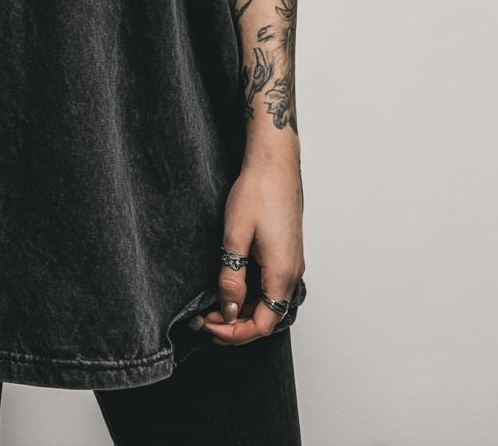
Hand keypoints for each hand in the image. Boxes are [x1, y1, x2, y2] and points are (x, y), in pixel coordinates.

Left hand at [198, 155, 304, 345]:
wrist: (274, 164)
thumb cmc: (257, 192)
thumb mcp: (235, 236)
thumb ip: (232, 277)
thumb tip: (229, 310)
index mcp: (282, 273)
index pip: (262, 324)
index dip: (234, 333)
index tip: (208, 325)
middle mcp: (293, 273)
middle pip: (267, 318)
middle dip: (235, 325)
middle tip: (204, 318)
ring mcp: (292, 263)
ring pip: (269, 303)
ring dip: (243, 310)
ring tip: (213, 305)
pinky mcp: (287, 253)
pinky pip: (271, 286)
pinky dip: (251, 295)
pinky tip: (231, 287)